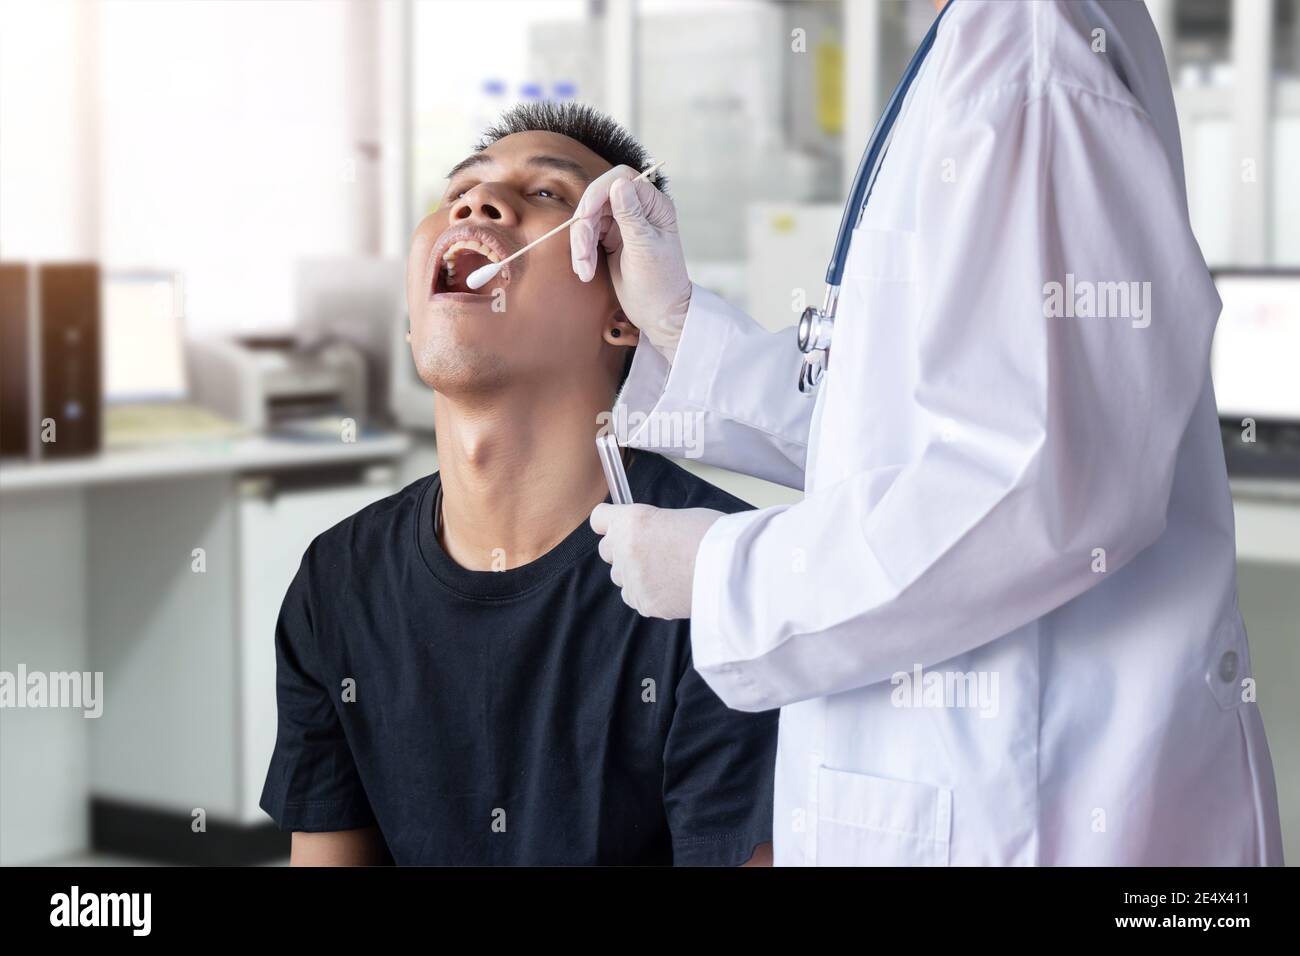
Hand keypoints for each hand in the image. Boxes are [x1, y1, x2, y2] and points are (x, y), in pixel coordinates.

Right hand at [570, 165, 691, 361]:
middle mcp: (639, 209)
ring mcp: (623, 223)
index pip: (621, 180)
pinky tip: (586, 272)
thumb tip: (618, 183)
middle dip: (585, 226)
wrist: (660, 314)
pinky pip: (587, 235)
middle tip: (582, 255)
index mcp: (654, 205)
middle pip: (598, 199)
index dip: (598, 193)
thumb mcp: (644, 249)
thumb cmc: (660, 284)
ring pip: (589, 218)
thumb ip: (631, 216)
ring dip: (581, 244)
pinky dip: (582, 253)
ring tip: (585, 271)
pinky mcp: (611, 239)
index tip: (586, 217)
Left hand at [589, 503, 723, 619]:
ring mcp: (632, 579)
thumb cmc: (714, 537)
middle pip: (606, 550)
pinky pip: (635, 598)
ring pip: (620, 577)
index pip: (599, 519)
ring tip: (665, 571)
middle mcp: (625, 550)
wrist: (731, 571)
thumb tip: (648, 535)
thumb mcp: (679, 517)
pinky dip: (648, 594)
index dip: (610, 521)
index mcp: (632, 521)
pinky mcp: (644, 603)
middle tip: (650, 550)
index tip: (617, 524)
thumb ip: (653, 526)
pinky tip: (670, 587)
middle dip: (623, 549)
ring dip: (635, 574)